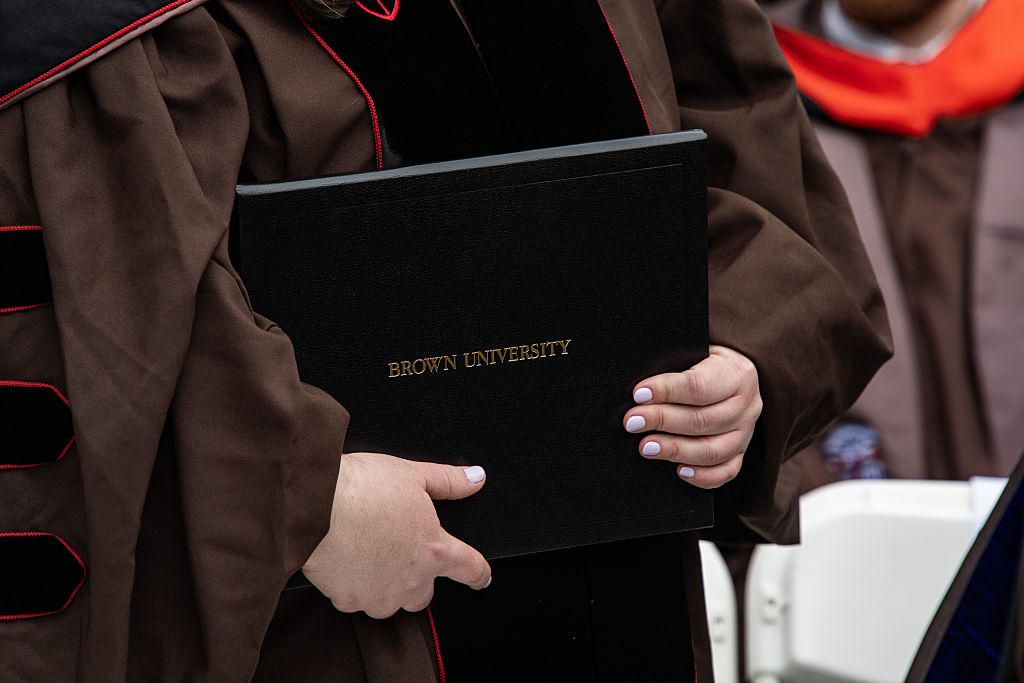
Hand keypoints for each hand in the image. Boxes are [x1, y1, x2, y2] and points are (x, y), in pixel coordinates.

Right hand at [302, 452, 490, 618]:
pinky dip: (355, 587)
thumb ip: (449, 481)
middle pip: (424, 595)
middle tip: (400, 551)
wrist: (315, 504)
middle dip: (418, 579)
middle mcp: (411, 580)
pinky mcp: (349, 600)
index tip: (482, 578)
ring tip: (370, 555)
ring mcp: (380, 594)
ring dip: (386, 587)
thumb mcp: (413, 474)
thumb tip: (475, 478)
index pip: (470, 568)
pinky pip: (358, 601)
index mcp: (434, 549)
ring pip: (391, 602)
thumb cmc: (363, 488)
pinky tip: (347, 561)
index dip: (479, 573)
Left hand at [624, 345, 760, 488]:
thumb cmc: (700, 359)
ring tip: (645, 447)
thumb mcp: (692, 349)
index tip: (638, 394)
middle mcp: (747, 404)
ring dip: (675, 450)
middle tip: (632, 422)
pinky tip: (678, 471)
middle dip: (662, 421)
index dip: (667, 390)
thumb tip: (640, 389)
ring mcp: (746, 431)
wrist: (726, 371)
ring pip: (714, 450)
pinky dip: (703, 476)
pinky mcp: (740, 452)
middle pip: (703, 420)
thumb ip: (672, 364)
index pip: (700, 386)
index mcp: (737, 372)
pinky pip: (726, 471)